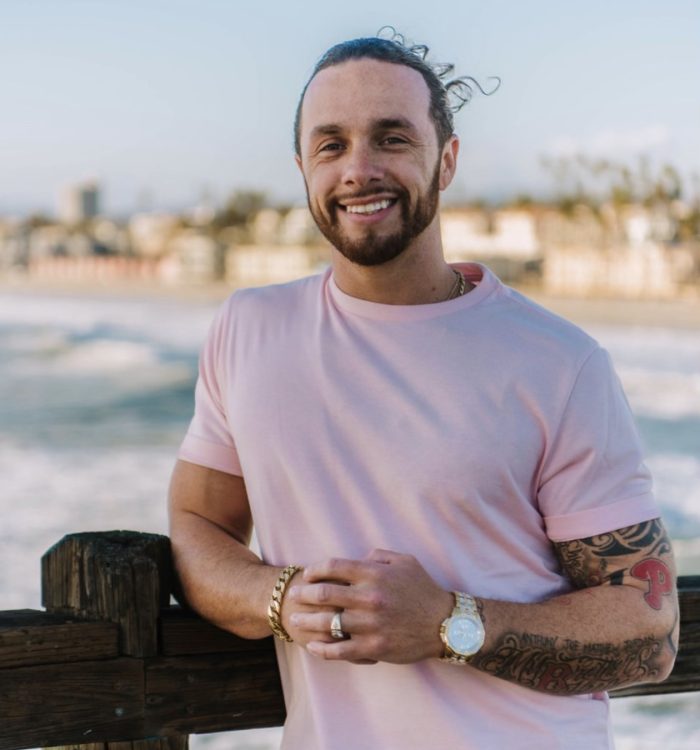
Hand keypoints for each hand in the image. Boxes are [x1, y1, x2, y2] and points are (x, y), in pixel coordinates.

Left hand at [287, 549, 453, 663]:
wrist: (445, 624)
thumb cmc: (423, 590)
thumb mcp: (405, 561)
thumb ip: (379, 555)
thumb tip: (358, 557)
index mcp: (374, 574)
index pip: (334, 567)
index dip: (316, 569)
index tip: (308, 574)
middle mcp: (369, 598)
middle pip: (324, 594)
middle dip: (304, 594)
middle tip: (294, 596)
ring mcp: (370, 624)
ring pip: (327, 623)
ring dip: (307, 621)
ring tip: (295, 620)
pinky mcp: (373, 647)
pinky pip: (340, 650)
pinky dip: (323, 649)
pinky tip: (312, 646)